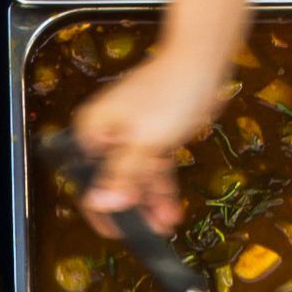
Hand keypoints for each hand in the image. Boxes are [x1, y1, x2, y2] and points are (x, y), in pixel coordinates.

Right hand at [70, 42, 232, 234]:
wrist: (203, 60)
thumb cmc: (171, 92)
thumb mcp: (145, 142)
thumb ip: (122, 176)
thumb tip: (100, 203)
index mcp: (92, 132)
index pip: (89, 181)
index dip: (104, 209)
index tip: (121, 232)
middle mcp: (107, 135)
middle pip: (113, 182)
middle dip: (133, 208)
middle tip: (150, 232)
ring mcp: (131, 136)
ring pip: (136, 178)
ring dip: (150, 201)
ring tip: (166, 223)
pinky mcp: (153, 136)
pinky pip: (152, 169)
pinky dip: (161, 187)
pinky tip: (170, 208)